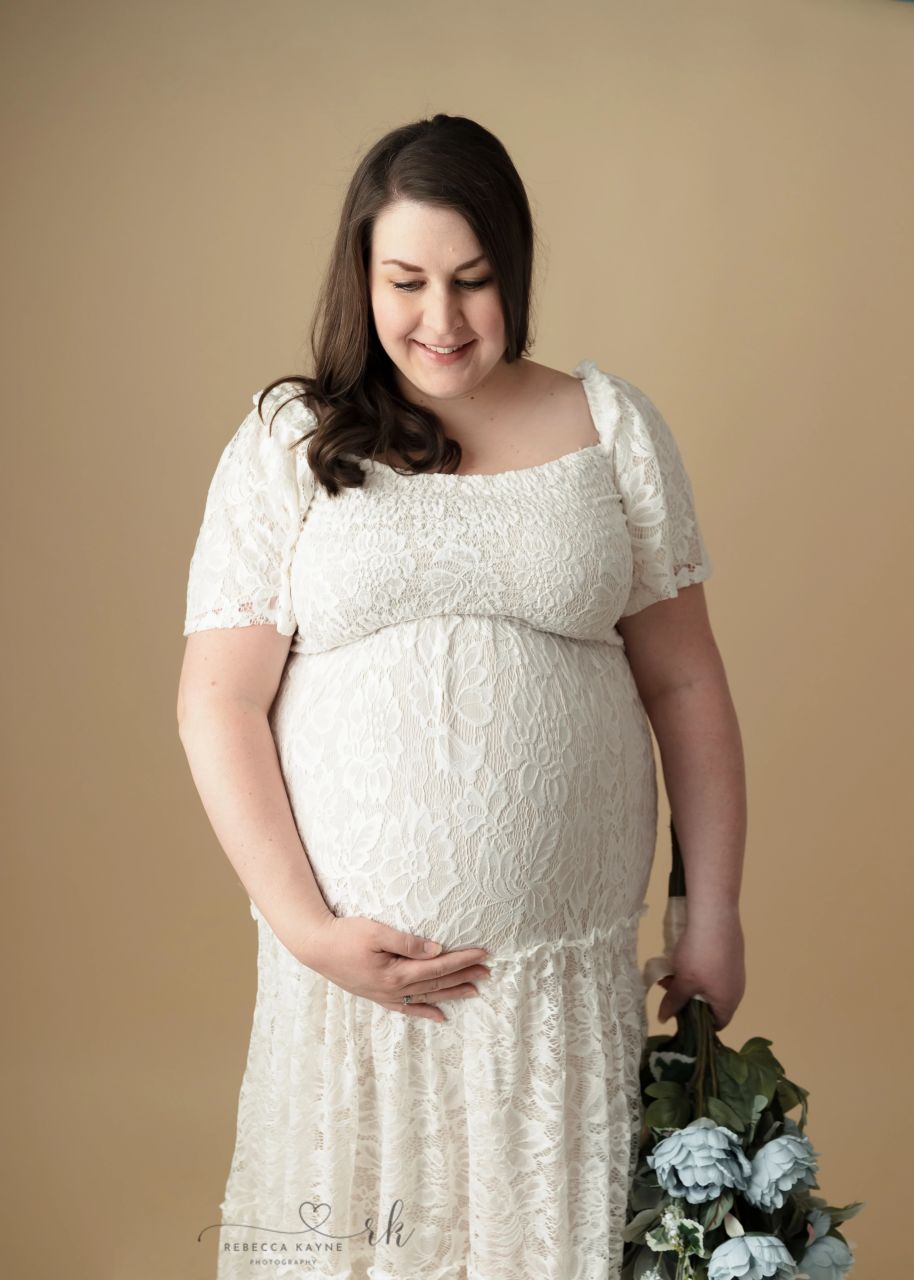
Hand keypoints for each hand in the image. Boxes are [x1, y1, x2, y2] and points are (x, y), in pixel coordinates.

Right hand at [295, 915, 490, 1023]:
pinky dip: (425, 1012)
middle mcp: (393, 989)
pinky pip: (407, 1008)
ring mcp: (385, 995)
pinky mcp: (377, 995)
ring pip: (427, 997)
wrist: (316, 947)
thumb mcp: (376, 932)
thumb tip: (436, 950)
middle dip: (463, 976)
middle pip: (437, 983)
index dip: (462, 960)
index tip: (483, 953)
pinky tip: (440, 1016)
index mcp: (396, 973)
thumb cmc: (345, 935)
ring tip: (474, 991)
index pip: (438, 966)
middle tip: (487, 971)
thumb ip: (407, 942)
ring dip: (451, 994)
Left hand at [656, 911, 745, 1031]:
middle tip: (667, 986)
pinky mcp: (730, 953)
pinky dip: (697, 967)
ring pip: (709, 984)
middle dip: (687, 997)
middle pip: (711, 1003)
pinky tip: (682, 955)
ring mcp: (735, 970)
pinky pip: (713, 969)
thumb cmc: (700, 956)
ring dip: (689, 981)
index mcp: (729, 1001)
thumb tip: (664, 1019)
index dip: (697, 1023)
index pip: (716, 1024)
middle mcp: (737, 989)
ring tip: (670, 970)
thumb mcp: (682, 982)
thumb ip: (674, 1002)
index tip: (677, 1013)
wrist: (714, 916)